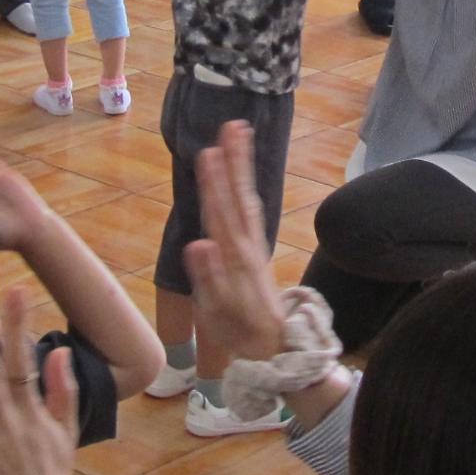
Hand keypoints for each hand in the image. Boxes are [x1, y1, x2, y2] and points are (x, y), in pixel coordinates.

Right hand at [180, 122, 285, 361]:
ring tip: (238, 135)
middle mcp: (246, 245)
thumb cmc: (239, 334)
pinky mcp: (256, 249)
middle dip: (234, 162)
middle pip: (238, 196)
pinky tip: (241, 175)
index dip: (215, 183)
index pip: (221, 212)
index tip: (210, 152)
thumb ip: (208, 278)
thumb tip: (199, 242)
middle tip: (232, 126)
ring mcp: (254, 245)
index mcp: (234, 258)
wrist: (276, 348)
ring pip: (246, 199)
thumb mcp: (218, 313)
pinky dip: (245, 187)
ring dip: (241, 167)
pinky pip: (250, 210)